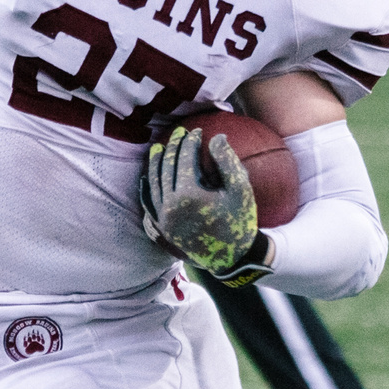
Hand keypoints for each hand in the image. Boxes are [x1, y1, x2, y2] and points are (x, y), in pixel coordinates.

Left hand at [140, 125, 262, 281]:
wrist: (232, 257)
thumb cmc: (240, 221)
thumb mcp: (241, 190)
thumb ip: (228, 161)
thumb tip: (216, 136)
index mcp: (189, 195)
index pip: (184, 159)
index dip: (190, 141)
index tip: (197, 131)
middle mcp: (171, 206)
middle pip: (166, 168)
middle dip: (173, 147)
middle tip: (179, 133)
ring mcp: (163, 218)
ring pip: (153, 183)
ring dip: (155, 163)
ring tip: (159, 148)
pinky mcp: (162, 227)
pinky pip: (148, 203)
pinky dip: (147, 187)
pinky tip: (147, 176)